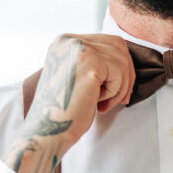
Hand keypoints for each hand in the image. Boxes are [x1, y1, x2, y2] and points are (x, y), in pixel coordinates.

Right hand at [4, 33, 134, 172]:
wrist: (47, 132)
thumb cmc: (63, 111)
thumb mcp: (78, 77)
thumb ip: (94, 63)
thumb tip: (124, 62)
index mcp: (64, 42)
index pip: (107, 40)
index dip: (120, 65)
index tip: (118, 90)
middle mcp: (69, 41)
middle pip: (118, 45)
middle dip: (126, 73)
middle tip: (121, 98)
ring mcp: (79, 50)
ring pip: (121, 60)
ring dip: (119, 87)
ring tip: (103, 104)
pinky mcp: (89, 64)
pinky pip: (120, 73)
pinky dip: (115, 93)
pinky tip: (99, 105)